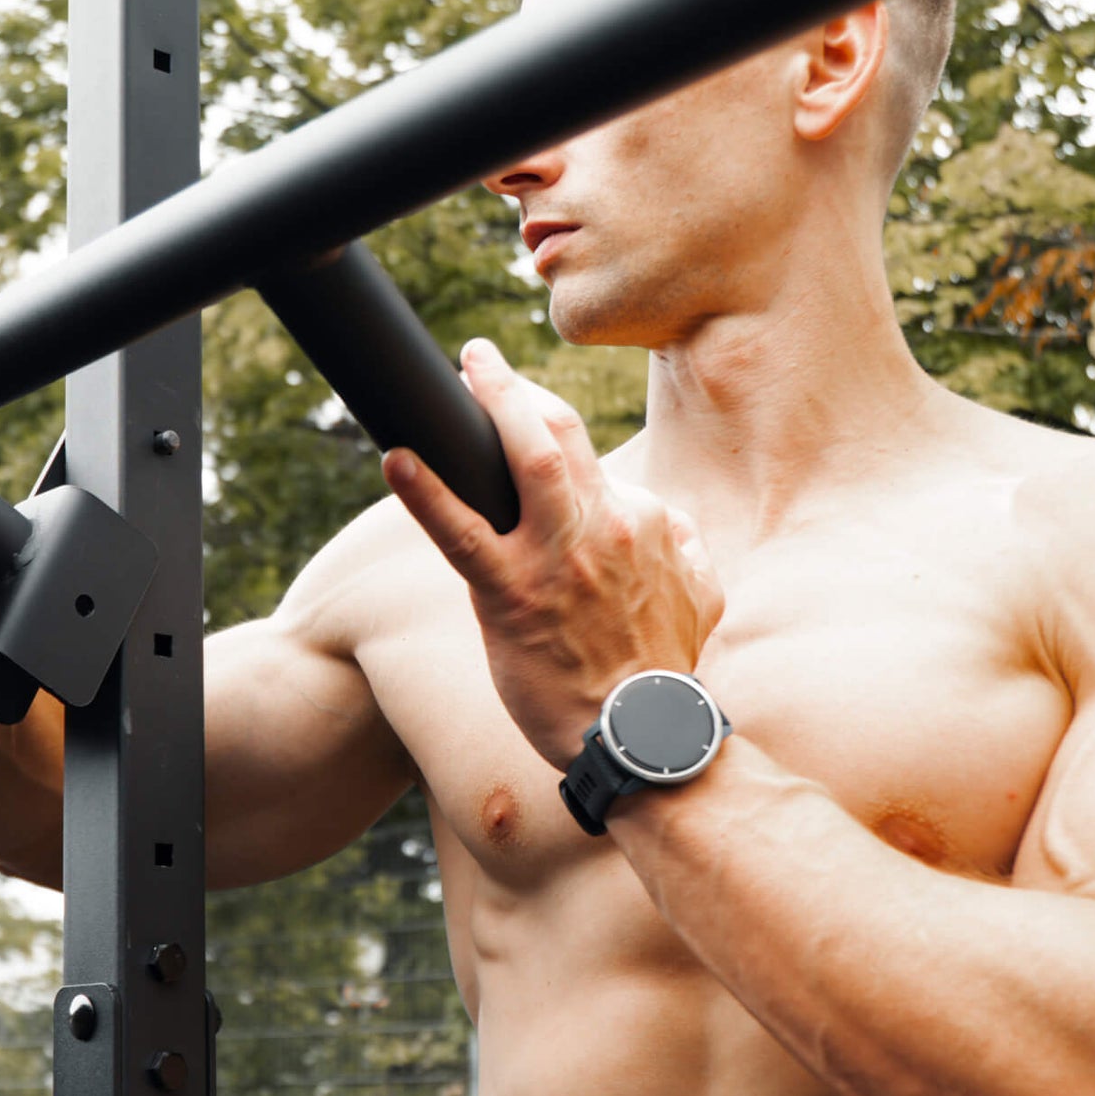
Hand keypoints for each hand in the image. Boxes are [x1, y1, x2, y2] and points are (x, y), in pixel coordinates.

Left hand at [381, 339, 723, 769]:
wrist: (647, 736)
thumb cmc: (662, 675)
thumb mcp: (700, 598)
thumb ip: (683, 549)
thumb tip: (666, 522)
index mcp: (641, 523)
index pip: (588, 458)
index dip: (544, 431)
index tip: (517, 416)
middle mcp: (602, 527)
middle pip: (559, 432)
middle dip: (514, 387)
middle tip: (478, 359)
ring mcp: (557, 558)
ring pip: (528, 458)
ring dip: (490, 403)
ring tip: (458, 372)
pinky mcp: (514, 596)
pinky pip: (463, 532)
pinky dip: (426, 490)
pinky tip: (394, 459)